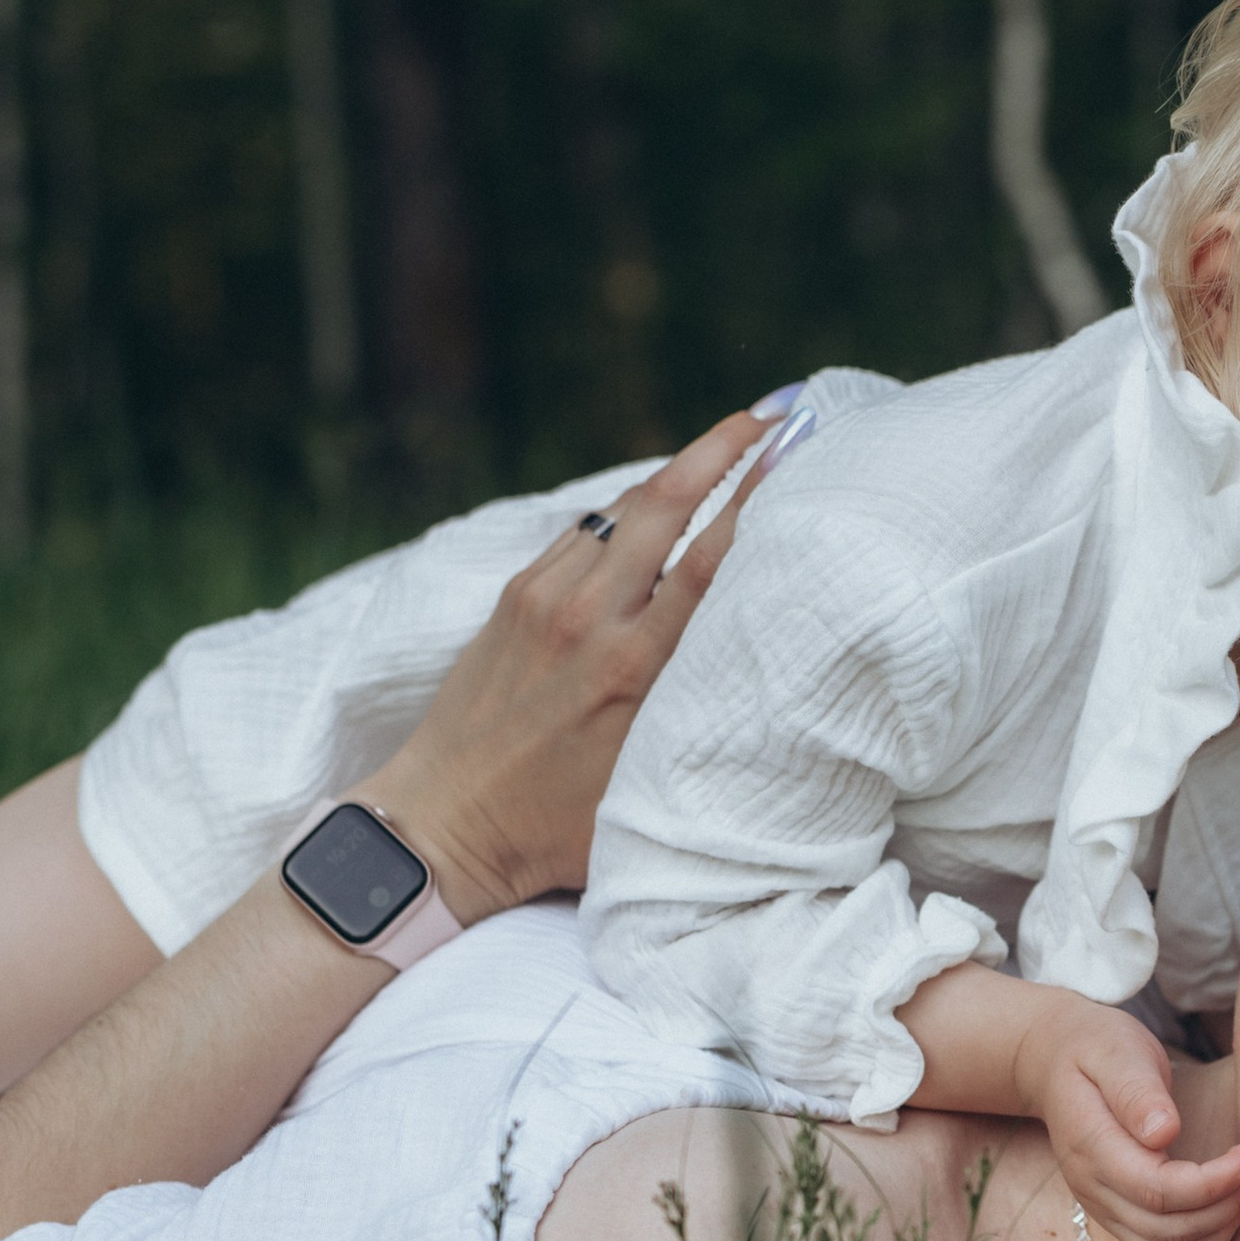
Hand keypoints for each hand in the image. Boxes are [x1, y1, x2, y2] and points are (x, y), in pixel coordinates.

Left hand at [362, 409, 784, 925]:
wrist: (440, 824)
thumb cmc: (553, 829)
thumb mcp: (646, 784)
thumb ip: (700, 721)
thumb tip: (764, 678)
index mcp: (632, 670)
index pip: (710, 559)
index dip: (758, 497)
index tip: (798, 451)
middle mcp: (589, 619)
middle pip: (666, 500)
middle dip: (725, 445)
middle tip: (777, 411)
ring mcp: (545, 599)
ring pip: (623, 507)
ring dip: (681, 469)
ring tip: (734, 440)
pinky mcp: (515, 596)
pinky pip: (585, 532)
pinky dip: (629, 510)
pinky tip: (662, 502)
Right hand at [1015, 994, 1239, 1240]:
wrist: (1052, 1063)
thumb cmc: (1095, 1048)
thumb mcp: (1115, 1050)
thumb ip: (1136, 1089)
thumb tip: (1164, 1133)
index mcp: (1091, 1146)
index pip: (1158, 1190)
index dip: (1213, 1183)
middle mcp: (1092, 1188)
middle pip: (1167, 1229)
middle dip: (1224, 1205)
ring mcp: (1101, 1208)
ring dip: (1217, 1229)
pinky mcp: (1115, 1216)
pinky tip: (1226, 1204)